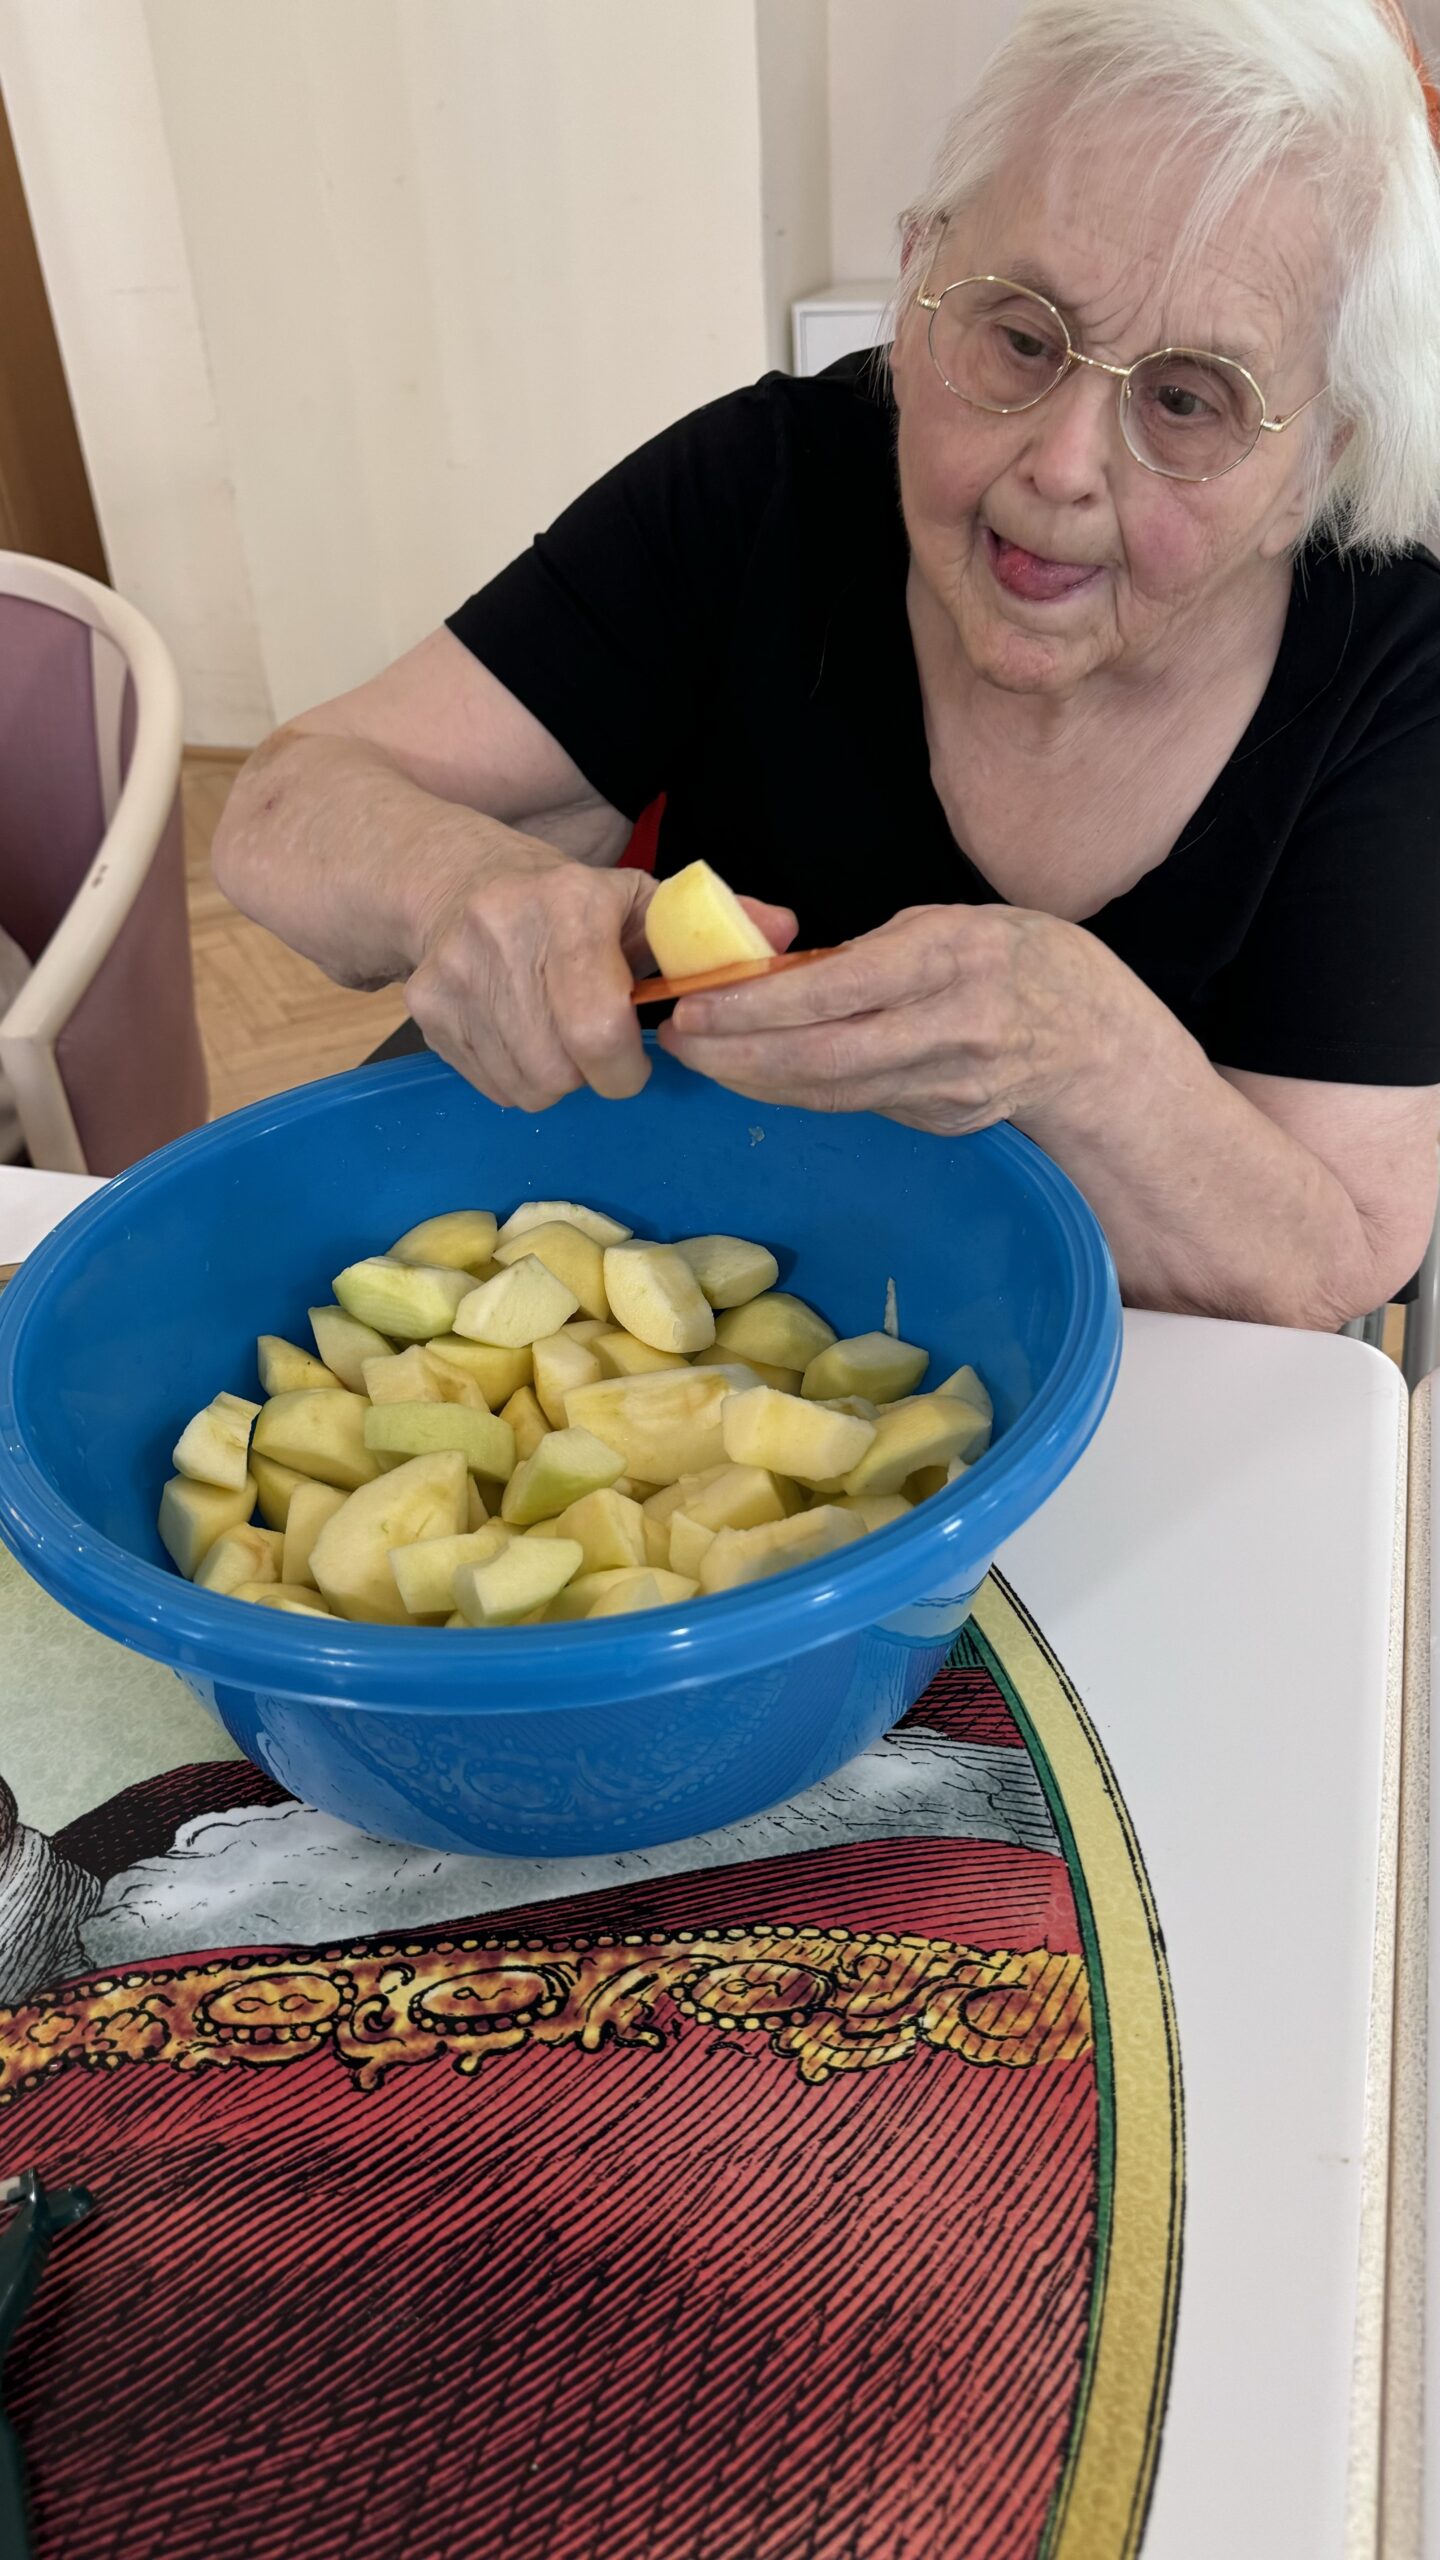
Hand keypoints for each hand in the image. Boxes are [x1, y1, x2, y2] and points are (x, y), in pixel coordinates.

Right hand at [406, 833, 792, 1111]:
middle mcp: (502, 934)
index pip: (599, 1027)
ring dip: (554, 1079)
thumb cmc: (569, 903)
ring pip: (525, 1087)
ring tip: (558, 1036)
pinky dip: (514, 1077)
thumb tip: (785, 935)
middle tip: (600, 1050)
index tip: (637, 1057)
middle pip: (560, 1070)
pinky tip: (521, 1034)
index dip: (625, 1064)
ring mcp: (454, 975)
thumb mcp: (642, 901)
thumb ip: (716, 926)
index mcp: (569, 904)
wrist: (452, 880)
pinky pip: (489, 1085)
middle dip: (592, 1076)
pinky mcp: (424, 1009)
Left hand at [658, 903, 1114, 1133]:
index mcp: (948, 958)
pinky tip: (759, 1075)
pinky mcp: (941, 1120)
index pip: (834, 989)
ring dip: (756, 1080)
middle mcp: (949, 1028)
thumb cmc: (1016, 960)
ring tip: (702, 1060)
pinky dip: (799, 1090)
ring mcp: (946, 1085)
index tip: (696, 1001)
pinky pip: (855, 1104)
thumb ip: (870, 951)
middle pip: (822, 1056)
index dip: (755, 1003)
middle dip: (738, 1055)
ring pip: (831, 1092)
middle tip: (679, 1042)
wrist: (1098, 1042)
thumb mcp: (950, 924)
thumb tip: (778, 974)